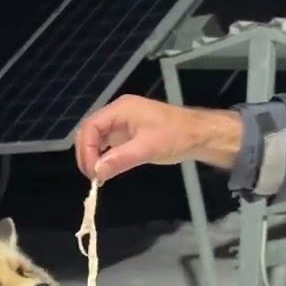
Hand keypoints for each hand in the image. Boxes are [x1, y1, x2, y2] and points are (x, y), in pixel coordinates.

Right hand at [73, 94, 241, 181]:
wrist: (199, 135)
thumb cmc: (176, 137)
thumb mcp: (148, 148)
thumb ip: (120, 158)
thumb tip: (96, 172)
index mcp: (121, 109)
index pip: (91, 126)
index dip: (86, 149)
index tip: (91, 171)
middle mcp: (118, 113)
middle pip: (90, 131)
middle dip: (87, 153)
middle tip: (92, 176)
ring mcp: (123, 123)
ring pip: (97, 138)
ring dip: (93, 156)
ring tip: (97, 176)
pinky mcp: (128, 134)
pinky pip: (108, 144)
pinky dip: (104, 157)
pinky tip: (106, 170)